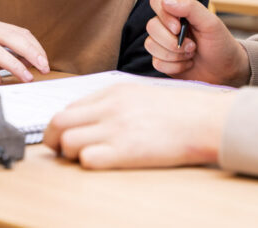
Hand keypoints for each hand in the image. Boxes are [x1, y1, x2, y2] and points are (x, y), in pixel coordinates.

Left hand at [44, 83, 235, 168]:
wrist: (205, 119)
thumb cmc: (180, 109)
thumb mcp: (142, 93)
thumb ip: (116, 102)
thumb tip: (94, 117)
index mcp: (113, 92)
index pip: (69, 107)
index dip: (61, 124)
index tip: (65, 135)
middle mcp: (109, 108)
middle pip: (58, 122)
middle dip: (52, 139)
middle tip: (60, 151)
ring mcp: (116, 129)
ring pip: (67, 142)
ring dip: (69, 154)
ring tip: (83, 159)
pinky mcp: (126, 152)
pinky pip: (87, 160)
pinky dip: (87, 164)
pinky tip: (101, 163)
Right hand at [145, 0, 249, 85]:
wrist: (225, 71)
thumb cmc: (220, 44)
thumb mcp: (211, 23)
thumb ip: (191, 8)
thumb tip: (167, 2)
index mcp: (179, 11)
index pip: (157, 1)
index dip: (164, 15)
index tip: (178, 27)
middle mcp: (168, 25)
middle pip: (151, 26)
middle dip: (172, 41)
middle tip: (192, 46)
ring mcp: (163, 43)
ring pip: (151, 45)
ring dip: (175, 54)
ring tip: (191, 54)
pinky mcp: (162, 60)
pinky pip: (156, 62)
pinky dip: (174, 66)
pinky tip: (187, 64)